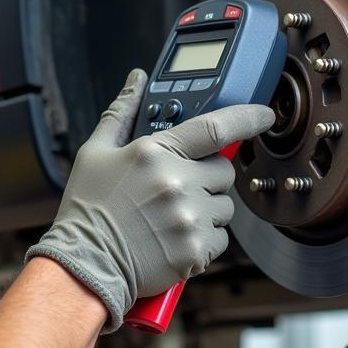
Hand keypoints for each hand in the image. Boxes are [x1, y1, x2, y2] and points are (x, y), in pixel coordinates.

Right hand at [27, 69, 274, 329]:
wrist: (83, 266)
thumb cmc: (88, 211)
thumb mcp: (95, 152)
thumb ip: (121, 112)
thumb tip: (135, 81)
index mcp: (156, 153)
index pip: (215, 126)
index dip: (247, 117)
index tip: (264, 115)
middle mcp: (177, 183)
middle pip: (223, 171)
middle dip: (207, 177)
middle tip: (179, 188)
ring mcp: (189, 218)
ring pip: (225, 207)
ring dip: (207, 209)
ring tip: (172, 217)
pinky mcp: (196, 250)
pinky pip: (221, 239)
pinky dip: (204, 240)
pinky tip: (175, 238)